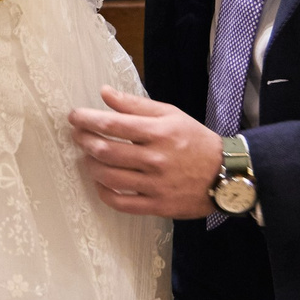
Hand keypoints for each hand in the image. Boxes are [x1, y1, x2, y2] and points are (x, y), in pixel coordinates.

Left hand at [67, 85, 221, 218]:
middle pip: (106, 151)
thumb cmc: (195, 140)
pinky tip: (100, 182)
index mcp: (158, 132)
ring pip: (110, 177)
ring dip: (90, 166)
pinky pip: (121, 203)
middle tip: (76, 135)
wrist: (226, 174)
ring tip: (86, 157)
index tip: (74, 116)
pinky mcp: (157, 206)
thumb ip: (135, 105)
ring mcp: (155, 185)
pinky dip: (104, 193)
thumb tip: (104, 92)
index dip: (87, 119)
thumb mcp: (170, 114)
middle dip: (84, 141)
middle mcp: (155, 159)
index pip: (113, 125)